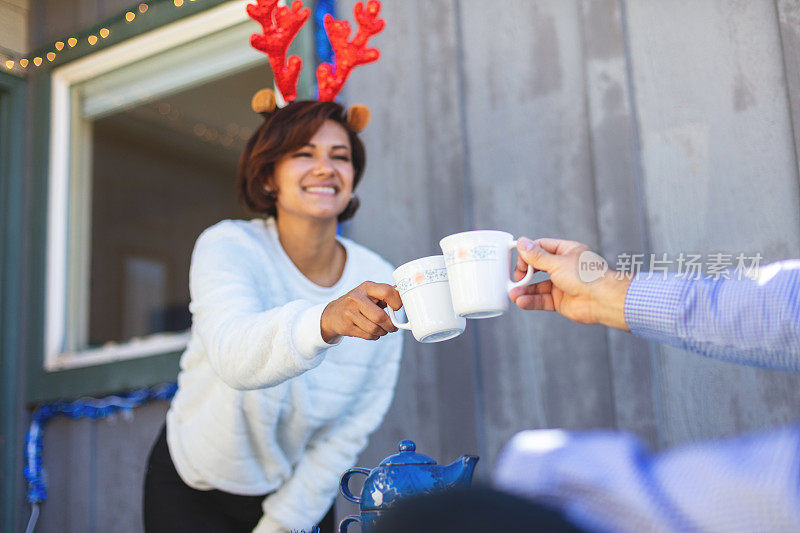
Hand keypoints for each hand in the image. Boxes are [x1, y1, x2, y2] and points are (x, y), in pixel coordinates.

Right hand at [320, 282, 402, 341]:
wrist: (333, 313)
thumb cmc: (358, 303)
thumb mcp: (369, 293)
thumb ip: (385, 295)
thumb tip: (404, 297)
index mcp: (366, 287)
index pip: (387, 292)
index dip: (397, 302)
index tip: (397, 308)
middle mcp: (356, 298)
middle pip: (380, 317)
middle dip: (390, 325)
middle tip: (393, 327)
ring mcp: (349, 313)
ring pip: (374, 329)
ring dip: (382, 332)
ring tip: (382, 330)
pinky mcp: (346, 326)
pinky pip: (367, 335)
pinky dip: (374, 336)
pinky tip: (372, 332)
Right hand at [509, 237, 630, 330]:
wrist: (603, 301)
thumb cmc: (587, 277)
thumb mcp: (557, 263)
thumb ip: (537, 256)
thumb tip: (522, 243)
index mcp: (567, 251)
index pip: (541, 248)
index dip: (528, 253)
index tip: (518, 260)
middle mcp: (564, 267)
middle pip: (538, 267)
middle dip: (525, 273)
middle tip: (516, 278)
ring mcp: (562, 284)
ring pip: (538, 286)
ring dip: (525, 290)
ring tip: (513, 293)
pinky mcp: (560, 300)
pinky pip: (542, 299)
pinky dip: (531, 300)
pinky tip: (522, 301)